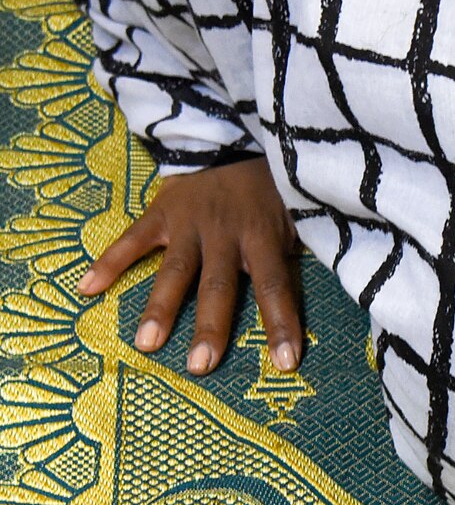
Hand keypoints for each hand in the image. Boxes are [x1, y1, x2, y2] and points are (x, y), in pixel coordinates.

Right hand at [76, 156, 302, 374]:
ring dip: (160, 307)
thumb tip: (318, 285)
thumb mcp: (295, 214)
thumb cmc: (269, 188)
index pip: (275, 287)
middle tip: (200, 367)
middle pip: (217, 287)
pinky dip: (108, 262)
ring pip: (174, 271)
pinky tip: (86, 289)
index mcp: (263, 237)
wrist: (231, 137)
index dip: (281, 324)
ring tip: (146, 343)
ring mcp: (189, 224)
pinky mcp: (160, 213)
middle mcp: (225, 234)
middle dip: (210, 328)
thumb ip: (295, 250)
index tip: (285, 363)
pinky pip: (132, 240)